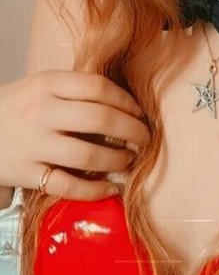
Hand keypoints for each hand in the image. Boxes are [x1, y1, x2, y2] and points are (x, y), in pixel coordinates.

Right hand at [0, 70, 150, 199]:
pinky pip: (68, 186)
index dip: (126, 100)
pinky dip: (95, 191)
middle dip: (133, 130)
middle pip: (100, 119)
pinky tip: (111, 188)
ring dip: (118, 161)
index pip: (98, 87)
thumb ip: (73, 90)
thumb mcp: (39, 86)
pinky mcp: (27, 174)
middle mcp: (41, 112)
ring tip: (130, 161)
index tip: (139, 112)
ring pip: (88, 156)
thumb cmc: (16, 107)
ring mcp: (34, 144)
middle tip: (146, 138)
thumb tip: (124, 103)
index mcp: (47, 84)